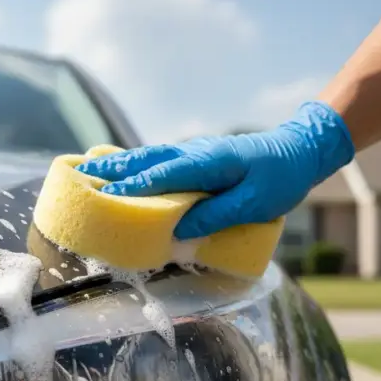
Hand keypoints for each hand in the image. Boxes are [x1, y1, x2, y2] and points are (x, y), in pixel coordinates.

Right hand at [76, 101, 354, 238]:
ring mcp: (195, 152)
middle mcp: (196, 153)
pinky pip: (161, 160)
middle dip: (113, 169)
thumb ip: (216, 216)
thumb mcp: (254, 204)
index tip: (104, 196)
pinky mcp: (198, 157)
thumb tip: (179, 231)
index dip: (133, 187)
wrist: (300, 150)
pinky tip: (123, 171)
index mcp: (208, 163)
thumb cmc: (280, 179)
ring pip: (150, 157)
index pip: (163, 175)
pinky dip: (137, 164)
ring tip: (89, 170)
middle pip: (147, 160)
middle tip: (80, 174)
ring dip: (120, 164)